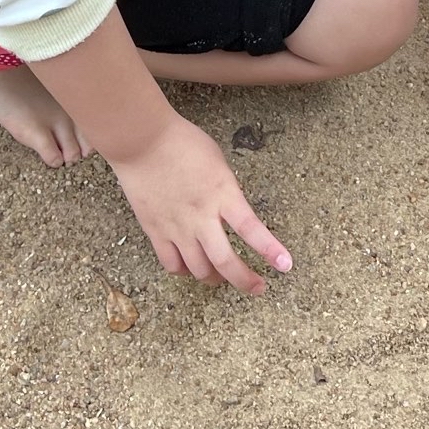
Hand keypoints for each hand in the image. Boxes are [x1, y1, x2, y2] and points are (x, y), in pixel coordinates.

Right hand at [109, 114, 290, 292]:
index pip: (251, 228)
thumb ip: (228, 192)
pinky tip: (191, 267)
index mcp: (222, 193)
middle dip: (244, 281)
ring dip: (215, 278)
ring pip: (198, 269)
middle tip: (257, 288)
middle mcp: (201, 216)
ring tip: (223, 278)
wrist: (143, 141)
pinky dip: (184, 271)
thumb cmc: (183, 143)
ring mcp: (177, 227)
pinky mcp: (155, 231)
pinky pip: (172, 264)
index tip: (285, 266)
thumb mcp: (219, 164)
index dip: (270, 250)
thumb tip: (234, 213)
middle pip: (224, 262)